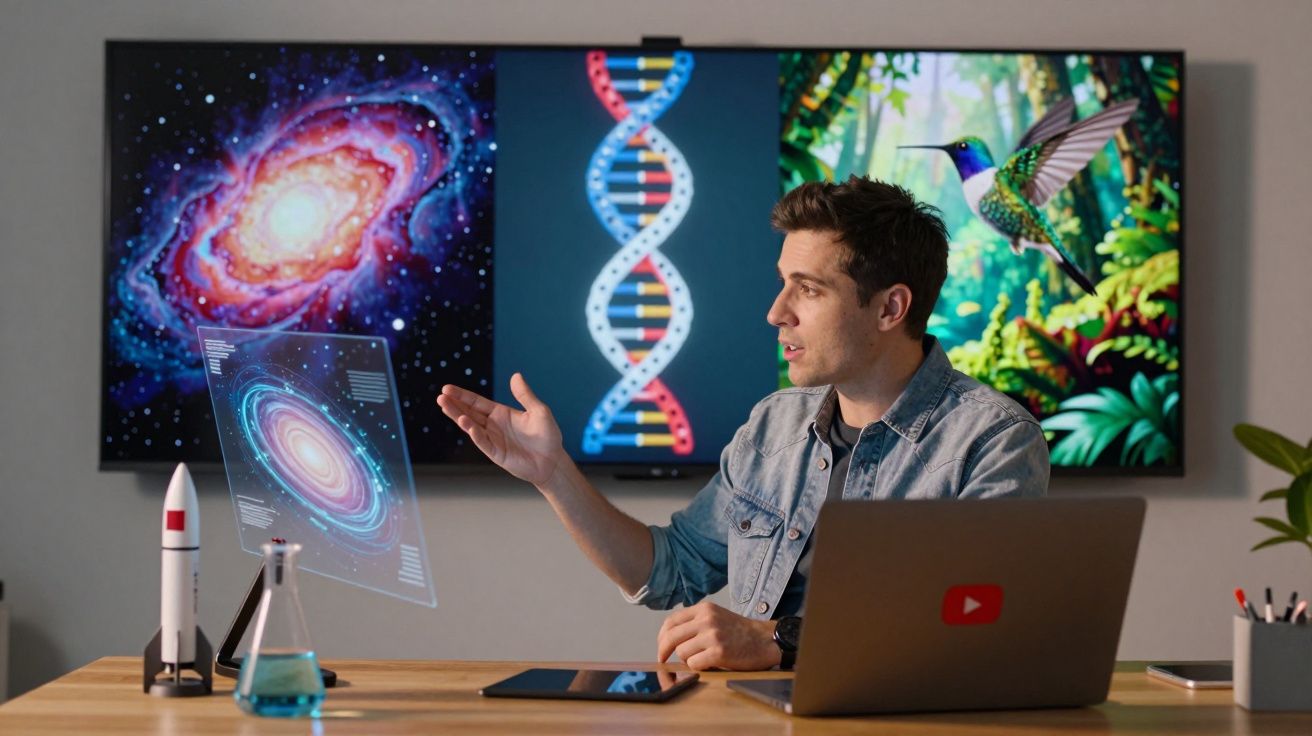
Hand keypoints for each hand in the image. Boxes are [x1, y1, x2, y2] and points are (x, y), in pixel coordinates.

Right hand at [436, 373, 563, 486]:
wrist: (552, 461)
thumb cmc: (547, 436)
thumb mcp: (539, 411)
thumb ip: (525, 395)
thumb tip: (516, 375)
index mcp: (501, 413)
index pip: (477, 402)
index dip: (462, 395)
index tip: (447, 388)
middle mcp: (493, 425)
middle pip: (469, 412)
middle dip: (454, 404)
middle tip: (441, 396)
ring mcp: (493, 439)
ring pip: (471, 426)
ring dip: (458, 416)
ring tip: (445, 406)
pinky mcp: (496, 453)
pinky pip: (482, 441)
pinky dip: (474, 433)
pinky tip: (465, 422)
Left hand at [656, 600, 780, 670]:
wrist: (764, 640)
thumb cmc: (739, 632)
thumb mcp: (716, 616)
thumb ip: (694, 621)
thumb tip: (668, 637)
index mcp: (704, 609)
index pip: (671, 621)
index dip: (661, 636)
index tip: (661, 647)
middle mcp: (706, 620)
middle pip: (671, 637)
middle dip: (664, 651)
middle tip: (664, 660)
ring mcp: (712, 636)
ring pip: (682, 652)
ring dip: (688, 659)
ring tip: (702, 658)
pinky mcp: (718, 652)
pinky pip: (694, 664)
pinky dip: (698, 667)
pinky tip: (709, 664)